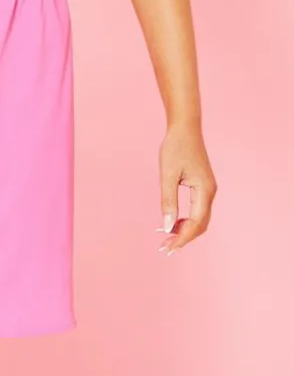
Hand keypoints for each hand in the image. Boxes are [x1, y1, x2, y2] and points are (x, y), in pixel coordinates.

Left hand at [156, 121, 216, 254]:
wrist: (185, 127)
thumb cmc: (175, 147)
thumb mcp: (167, 174)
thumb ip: (168, 200)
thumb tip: (167, 226)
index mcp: (204, 190)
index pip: (195, 223)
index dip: (182, 238)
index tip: (167, 247)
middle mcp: (210, 192)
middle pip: (200, 225)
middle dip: (184, 238)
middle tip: (165, 247)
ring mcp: (208, 189)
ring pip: (200, 219)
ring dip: (185, 230)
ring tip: (167, 238)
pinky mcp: (203, 186)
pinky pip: (198, 210)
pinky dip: (187, 220)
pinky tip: (173, 222)